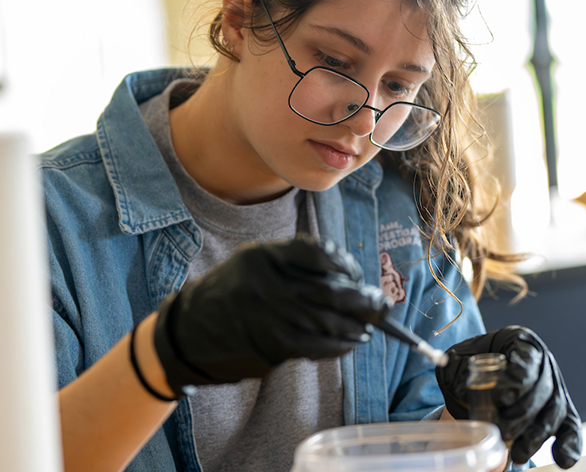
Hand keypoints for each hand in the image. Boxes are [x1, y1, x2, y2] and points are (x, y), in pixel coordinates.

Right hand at [153, 236, 389, 396]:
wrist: (192, 328)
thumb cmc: (232, 289)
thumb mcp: (254, 260)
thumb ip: (292, 260)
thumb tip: (342, 274)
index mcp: (263, 256)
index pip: (315, 253)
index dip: (342, 263)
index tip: (354, 273)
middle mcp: (267, 284)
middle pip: (329, 290)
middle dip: (361, 299)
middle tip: (380, 304)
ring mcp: (269, 317)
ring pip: (327, 321)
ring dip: (355, 325)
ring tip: (369, 325)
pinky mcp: (271, 345)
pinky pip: (316, 347)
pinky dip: (339, 346)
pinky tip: (351, 342)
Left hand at [435, 326, 581, 468]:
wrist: (473, 374)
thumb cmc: (468, 361)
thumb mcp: (457, 359)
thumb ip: (455, 367)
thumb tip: (462, 392)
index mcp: (520, 341)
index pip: (527, 359)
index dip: (518, 379)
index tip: (500, 398)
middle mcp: (542, 362)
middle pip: (542, 389)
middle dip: (522, 413)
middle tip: (503, 430)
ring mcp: (553, 385)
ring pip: (554, 410)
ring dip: (537, 433)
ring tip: (518, 451)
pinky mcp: (556, 409)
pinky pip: (569, 426)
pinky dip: (568, 443)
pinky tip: (561, 458)